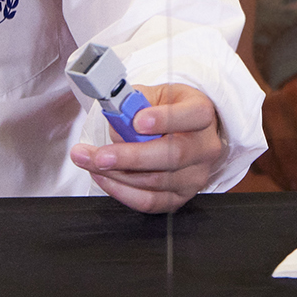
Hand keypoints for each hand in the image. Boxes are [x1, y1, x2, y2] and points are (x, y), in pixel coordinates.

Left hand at [71, 82, 229, 212]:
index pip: (194, 115)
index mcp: (202, 113)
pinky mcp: (180, 197)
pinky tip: (104, 177)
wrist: (184, 131)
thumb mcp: (156, 94)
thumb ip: (136, 102)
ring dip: (117, 174)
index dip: (166, 119)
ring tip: (91, 161)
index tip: (136, 122)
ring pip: (156, 181)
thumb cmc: (169, 109)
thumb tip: (116, 120)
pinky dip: (122, 191)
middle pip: (174, 155)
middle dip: (132, 157)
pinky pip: (150, 202)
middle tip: (101, 155)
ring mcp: (195, 176)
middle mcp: (205, 147)